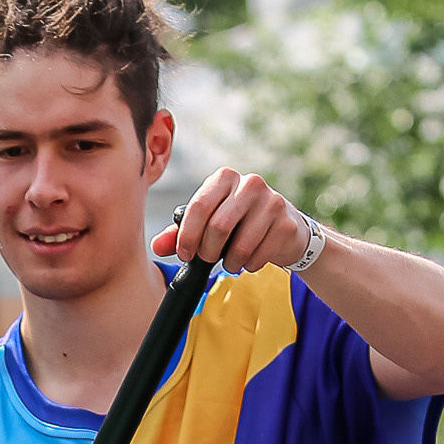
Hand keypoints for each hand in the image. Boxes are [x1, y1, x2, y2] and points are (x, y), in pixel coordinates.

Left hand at [152, 168, 311, 278]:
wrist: (284, 229)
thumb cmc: (239, 223)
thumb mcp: (208, 223)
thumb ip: (180, 233)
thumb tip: (157, 246)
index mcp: (224, 178)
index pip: (199, 206)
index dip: (187, 236)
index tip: (186, 254)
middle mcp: (250, 183)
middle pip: (218, 227)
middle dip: (208, 251)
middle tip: (208, 258)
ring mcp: (272, 202)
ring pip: (239, 245)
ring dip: (230, 262)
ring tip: (231, 260)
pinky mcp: (286, 224)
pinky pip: (258, 256)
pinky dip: (249, 265)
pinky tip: (251, 258)